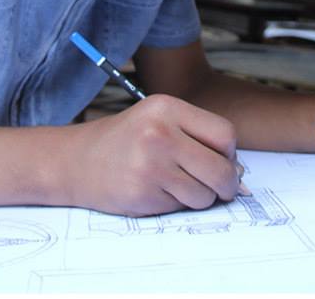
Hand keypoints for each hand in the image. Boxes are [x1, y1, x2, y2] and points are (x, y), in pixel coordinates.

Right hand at [65, 94, 241, 216]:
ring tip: (176, 185)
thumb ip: (198, 140)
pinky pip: (181, 208)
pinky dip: (175, 204)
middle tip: (218, 187)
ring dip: (199, 197)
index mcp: (166, 107)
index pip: (225, 134)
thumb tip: (240, 177)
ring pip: (205, 194)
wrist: (74, 161)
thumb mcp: (158, 122)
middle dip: (226, 184)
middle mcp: (159, 133)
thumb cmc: (124, 141)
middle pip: (221, 169)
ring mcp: (150, 165)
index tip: (220, 161)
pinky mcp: (142, 194)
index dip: (229, 153)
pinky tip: (155, 191)